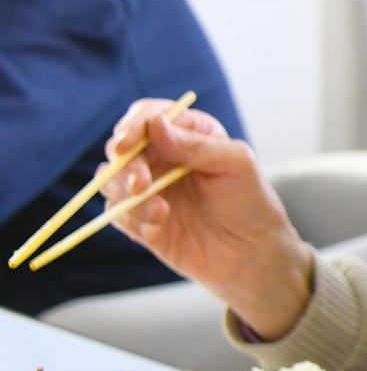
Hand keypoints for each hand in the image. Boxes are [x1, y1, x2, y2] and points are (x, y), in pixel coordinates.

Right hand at [100, 100, 313, 337]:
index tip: (127, 144)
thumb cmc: (251, 202)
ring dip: (127, 195)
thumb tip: (156, 123)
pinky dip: (131, 220)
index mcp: (187, 135)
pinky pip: (116, 213)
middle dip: (125, 165)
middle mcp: (163, 158)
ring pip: (111, 180)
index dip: (133, 127)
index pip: (147, 117)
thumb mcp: (235, 164)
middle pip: (121, 148)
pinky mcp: (139, 219)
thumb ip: (196, 144)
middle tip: (142, 185)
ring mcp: (149, 188)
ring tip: (161, 213)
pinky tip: (158, 229)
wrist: (252, 254)